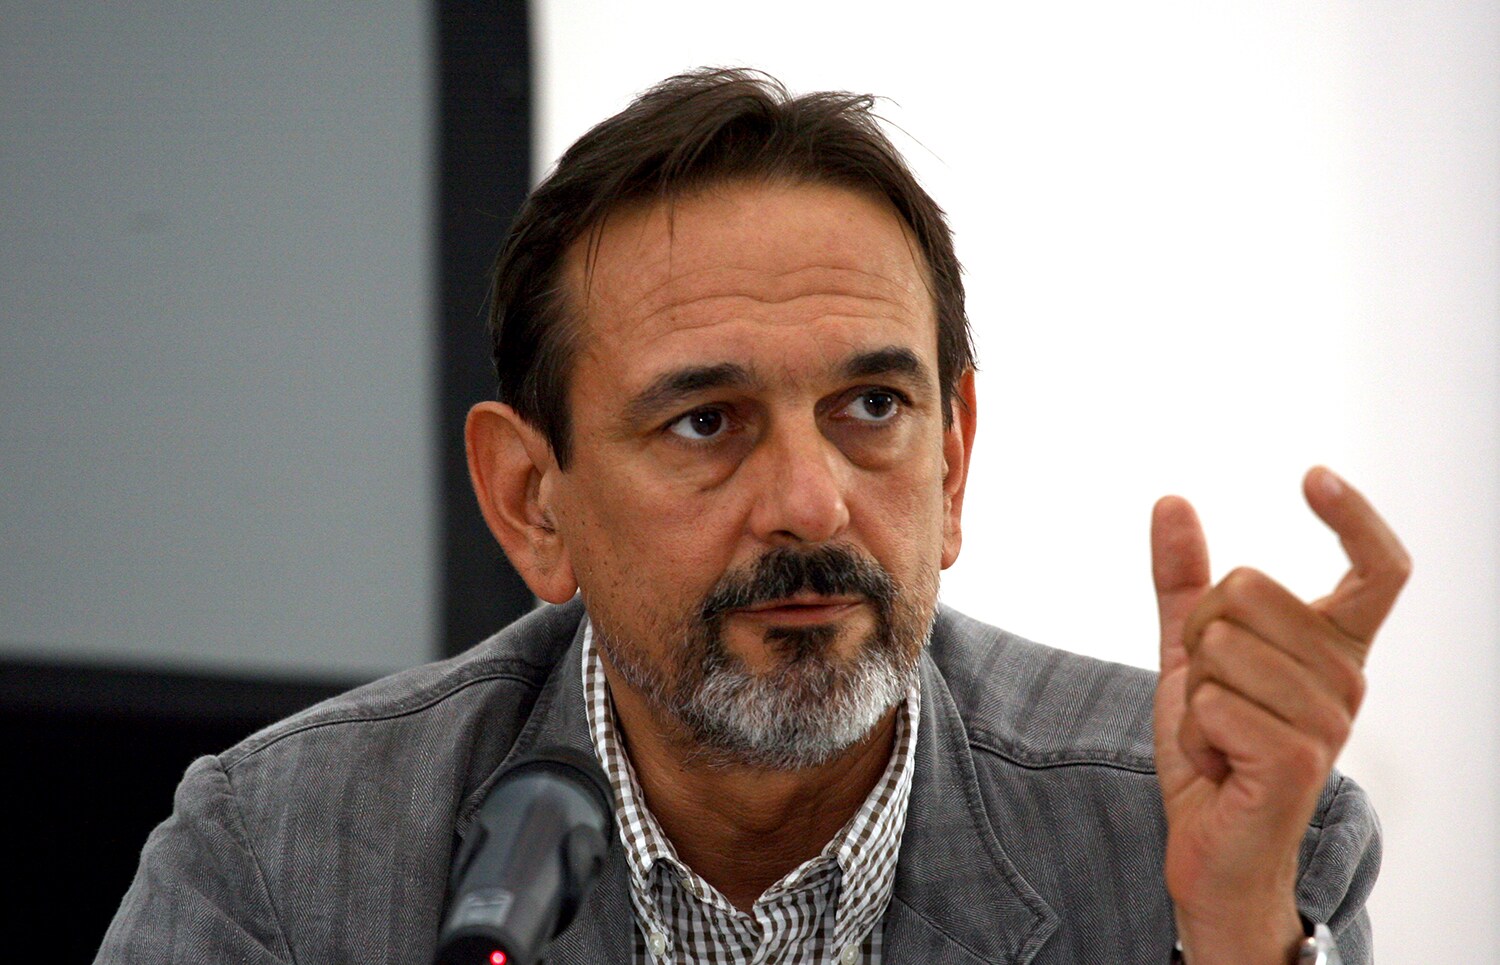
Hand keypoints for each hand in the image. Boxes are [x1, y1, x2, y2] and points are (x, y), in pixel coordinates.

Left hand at [1151, 467, 1408, 963]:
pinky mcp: (1296, 758)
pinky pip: (1209, 700)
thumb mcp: (1192, 653)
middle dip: (1199, 636)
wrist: (1213, 846)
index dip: (1355, 515)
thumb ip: (1184, 581)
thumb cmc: (1216, 752)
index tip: (1313, 477)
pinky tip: (1219, 764)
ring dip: (1194, 693)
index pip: (1380, 570)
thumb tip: (1172, 500)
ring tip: (1219, 735)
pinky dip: (1191, 730)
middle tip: (1214, 695)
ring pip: (1218, 644)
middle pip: (1245, 587)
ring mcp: (1328, 721)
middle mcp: (1346, 680)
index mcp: (1333, 650)